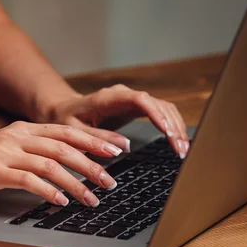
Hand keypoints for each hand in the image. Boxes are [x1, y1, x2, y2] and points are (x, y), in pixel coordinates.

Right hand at [0, 121, 130, 205]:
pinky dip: (49, 190)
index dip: (94, 140)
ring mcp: (3, 152)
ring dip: (76, 181)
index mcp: (21, 130)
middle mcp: (15, 136)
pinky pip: (28, 180)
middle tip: (113, 178)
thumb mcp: (5, 153)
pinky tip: (62, 201)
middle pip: (63, 146)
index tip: (118, 149)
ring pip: (50, 163)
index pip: (66, 132)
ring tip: (94, 197)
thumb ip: (32, 154)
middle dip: (93, 162)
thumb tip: (66, 167)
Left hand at [39, 84, 189, 158]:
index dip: (156, 113)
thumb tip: (124, 146)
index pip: (140, 99)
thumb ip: (97, 138)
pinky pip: (161, 114)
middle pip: (158, 104)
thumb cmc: (66, 119)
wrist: (63, 110)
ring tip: (183, 150)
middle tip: (180, 149)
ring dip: (176, 128)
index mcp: (108, 97)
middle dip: (172, 126)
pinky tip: (178, 143)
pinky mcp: (137, 108)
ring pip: (164, 108)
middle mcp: (124, 95)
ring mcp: (133, 100)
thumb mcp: (75, 131)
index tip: (167, 131)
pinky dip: (171, 128)